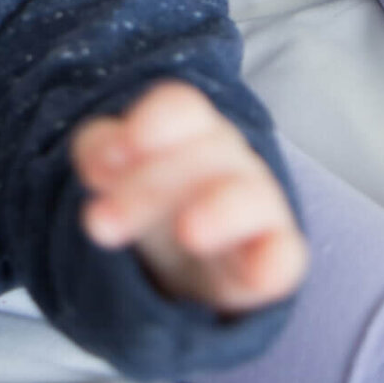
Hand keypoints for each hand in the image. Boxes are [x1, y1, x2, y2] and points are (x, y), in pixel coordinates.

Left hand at [71, 81, 306, 313]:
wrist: (189, 261)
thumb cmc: (154, 196)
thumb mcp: (115, 168)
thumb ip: (99, 149)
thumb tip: (98, 162)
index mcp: (190, 128)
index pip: (182, 108)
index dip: (154, 122)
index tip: (118, 152)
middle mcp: (229, 158)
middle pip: (201, 154)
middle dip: (146, 188)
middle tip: (98, 223)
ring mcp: (258, 205)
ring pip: (248, 195)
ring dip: (220, 211)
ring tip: (188, 233)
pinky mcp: (275, 257)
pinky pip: (285, 255)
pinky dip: (274, 262)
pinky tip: (253, 275)